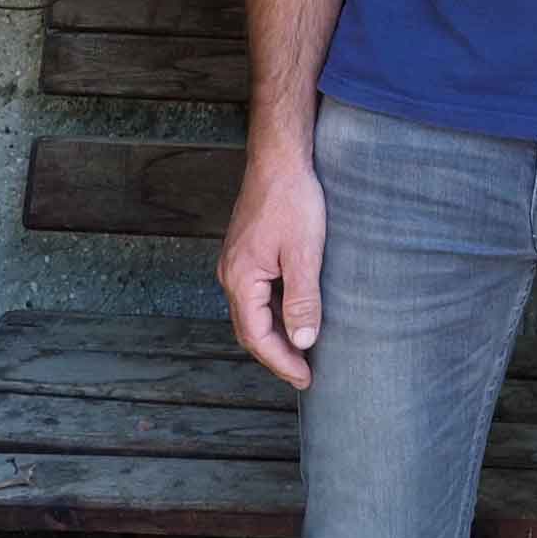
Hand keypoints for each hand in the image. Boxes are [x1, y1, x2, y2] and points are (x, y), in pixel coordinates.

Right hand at [217, 148, 327, 388]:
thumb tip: (304, 341)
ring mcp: (236, 263)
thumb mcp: (304, 252)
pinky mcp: (247, 253)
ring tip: (303, 351)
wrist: (279, 158)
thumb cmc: (292, 199)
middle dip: (277, 355)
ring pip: (253, 313)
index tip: (305, 379)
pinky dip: (274, 312)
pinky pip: (257, 294)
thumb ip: (302, 298)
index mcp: (240, 279)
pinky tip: (295, 313)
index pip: (257, 337)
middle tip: (304, 373)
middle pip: (250, 330)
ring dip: (275, 334)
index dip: (281, 362)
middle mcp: (231, 275)